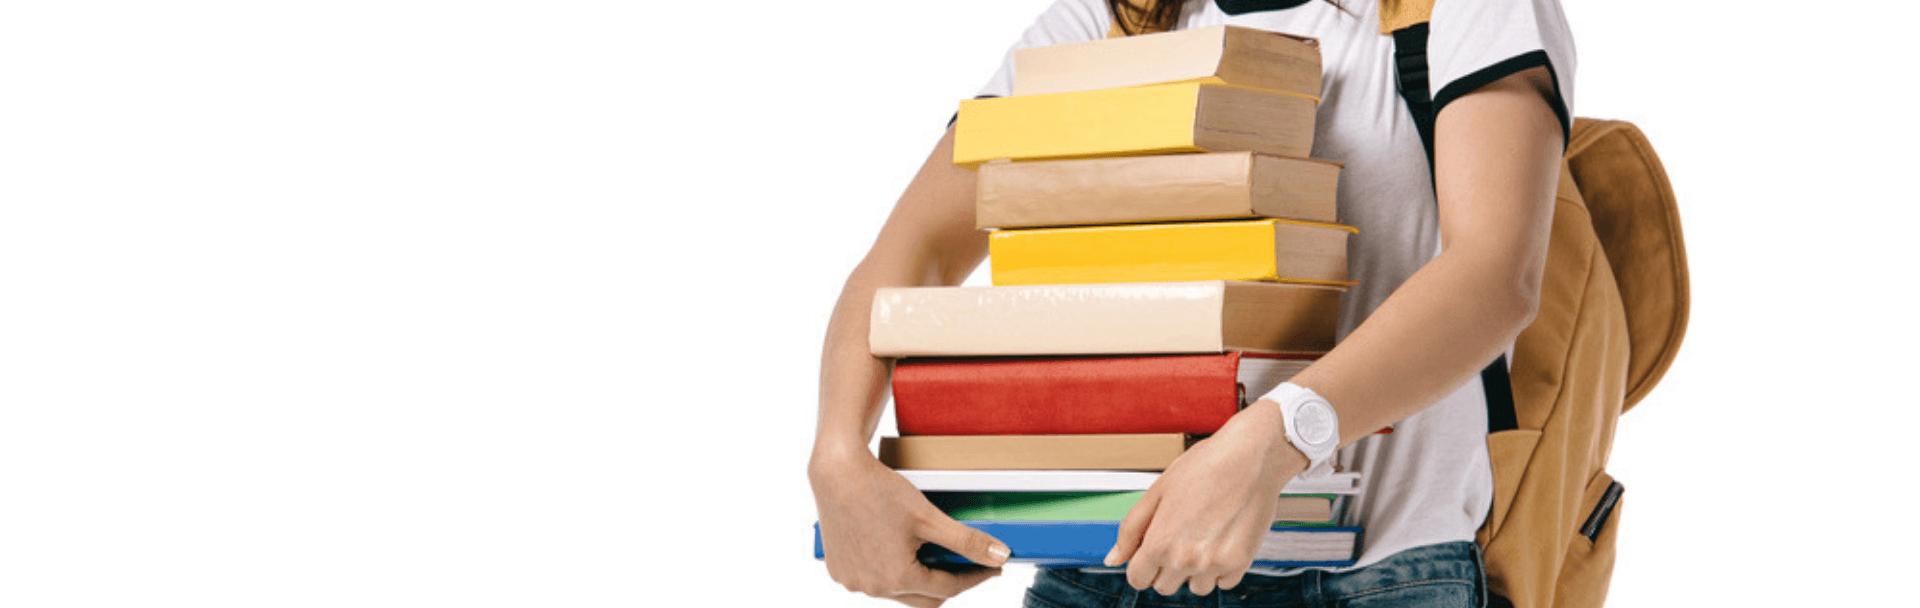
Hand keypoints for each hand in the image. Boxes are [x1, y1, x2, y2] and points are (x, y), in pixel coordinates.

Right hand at [810, 448, 1010, 607]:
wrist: (837, 471)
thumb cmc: (880, 491)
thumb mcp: (930, 517)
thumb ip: (967, 542)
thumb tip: (1000, 556)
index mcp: (897, 578)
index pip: (948, 588)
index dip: (974, 577)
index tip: (990, 567)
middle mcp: (872, 587)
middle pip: (924, 597)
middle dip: (948, 582)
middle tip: (966, 565)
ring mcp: (852, 581)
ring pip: (898, 590)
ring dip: (918, 577)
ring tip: (931, 554)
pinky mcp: (839, 569)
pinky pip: (873, 579)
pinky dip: (890, 570)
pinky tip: (898, 550)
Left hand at [1102, 401, 1308, 595]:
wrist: (1251, 457)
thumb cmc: (1204, 466)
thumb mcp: (1157, 491)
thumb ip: (1131, 530)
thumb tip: (1113, 559)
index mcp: (1160, 543)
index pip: (1137, 580)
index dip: (1141, 565)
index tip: (1150, 552)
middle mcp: (1185, 560)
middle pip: (1164, 586)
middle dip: (1165, 567)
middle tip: (1179, 536)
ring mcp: (1214, 565)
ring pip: (1195, 587)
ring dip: (1194, 570)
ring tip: (1202, 536)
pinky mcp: (1240, 563)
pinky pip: (1222, 582)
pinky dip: (1220, 568)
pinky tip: (1221, 539)